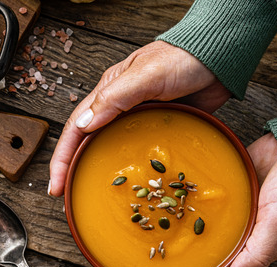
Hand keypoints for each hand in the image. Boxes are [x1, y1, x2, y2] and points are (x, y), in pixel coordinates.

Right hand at [47, 41, 230, 195]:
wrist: (221, 58)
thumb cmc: (182, 58)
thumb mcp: (145, 76)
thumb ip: (115, 98)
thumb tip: (84, 124)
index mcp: (108, 93)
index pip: (75, 129)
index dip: (62, 158)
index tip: (56, 185)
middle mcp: (120, 109)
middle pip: (88, 144)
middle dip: (74, 171)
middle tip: (68, 198)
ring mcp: (140, 121)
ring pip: (113, 152)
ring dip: (102, 174)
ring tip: (94, 199)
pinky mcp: (161, 130)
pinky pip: (141, 154)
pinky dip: (135, 172)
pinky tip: (136, 189)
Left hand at [153, 133, 276, 266]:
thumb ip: (259, 253)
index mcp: (257, 252)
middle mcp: (242, 239)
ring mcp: (233, 218)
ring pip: (201, 240)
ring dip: (179, 246)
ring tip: (151, 250)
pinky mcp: (226, 195)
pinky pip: (200, 210)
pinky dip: (183, 214)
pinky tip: (164, 214)